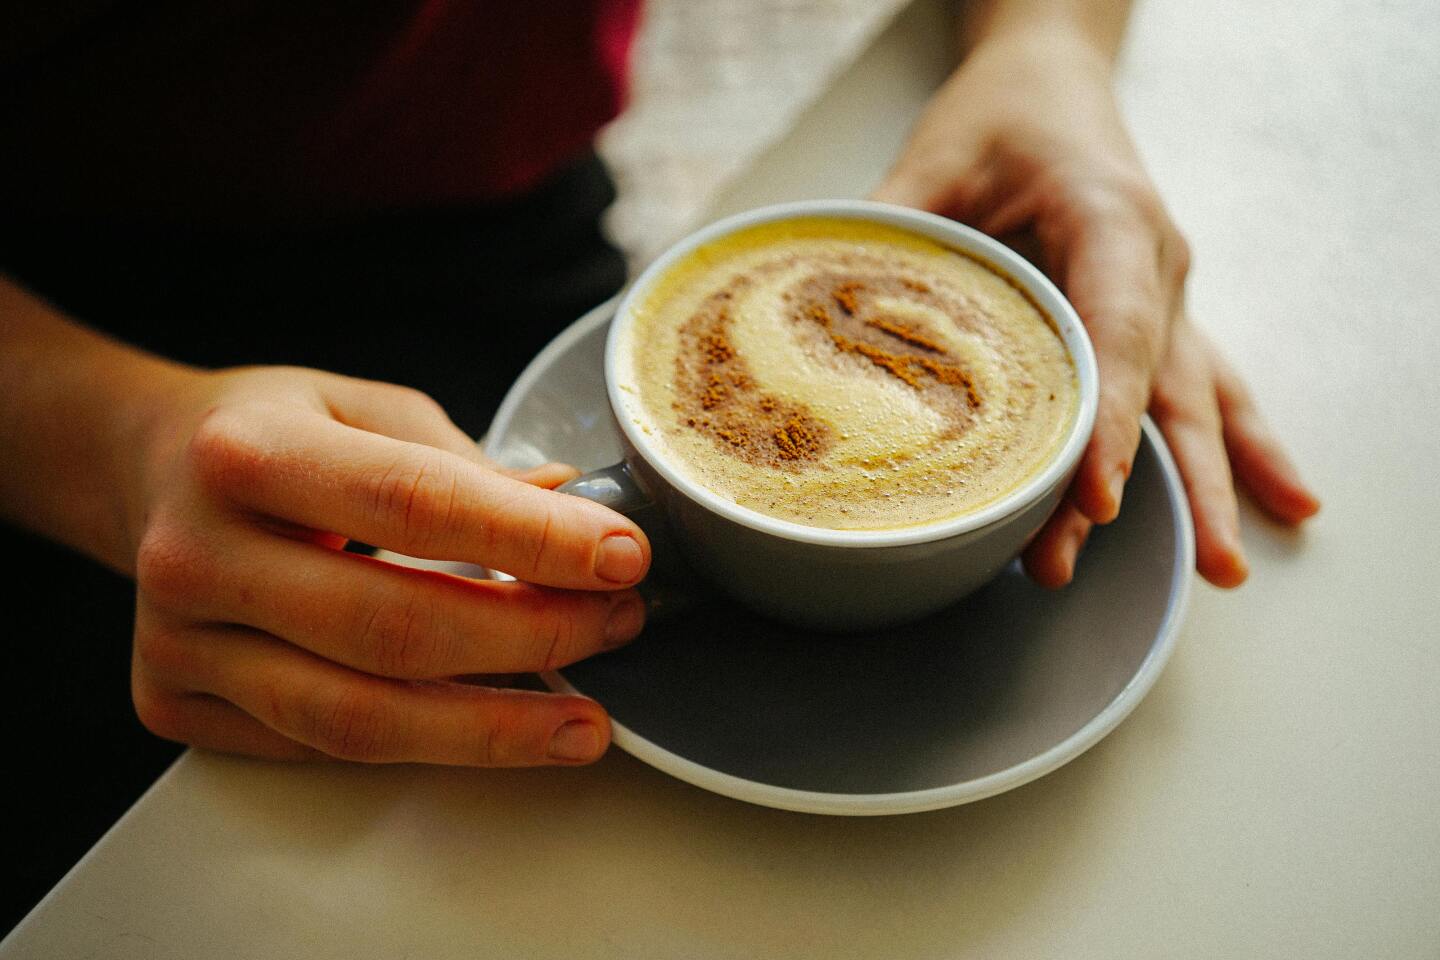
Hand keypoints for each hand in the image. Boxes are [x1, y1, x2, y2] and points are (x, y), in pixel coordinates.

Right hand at [126, 366, 649, 764]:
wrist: (148, 473)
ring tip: (582, 722)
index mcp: (247, 451)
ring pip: (357, 717)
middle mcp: (196, 551)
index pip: (412, 503)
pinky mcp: (176, 703)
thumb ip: (463, 464)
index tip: (622, 557)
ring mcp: (178, 640)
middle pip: (392, 627)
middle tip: (617, 626)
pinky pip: (321, 748)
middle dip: (531, 638)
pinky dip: (420, 744)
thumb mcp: (365, 408)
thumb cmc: (274, 434)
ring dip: (491, 728)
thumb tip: (575, 515)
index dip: (530, 539)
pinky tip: (490, 727)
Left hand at [874, 34, 1317, 586]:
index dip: (1110, 420)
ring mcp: (1164, 295)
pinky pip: (1207, 387)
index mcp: (1112, 216)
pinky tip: (1286, 501)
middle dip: (1130, 479)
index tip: (1097, 495)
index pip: (1116, 331)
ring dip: (1206, 487)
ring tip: (1224, 572)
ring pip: (1194, 399)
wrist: (1053, 80)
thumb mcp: (936, 154)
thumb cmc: (1005, 111)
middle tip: (1087, 557)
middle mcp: (1155, 265)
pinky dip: (1243, 447)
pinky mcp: (1153, 317)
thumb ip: (891, 229)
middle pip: (1151, 387)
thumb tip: (827, 308)